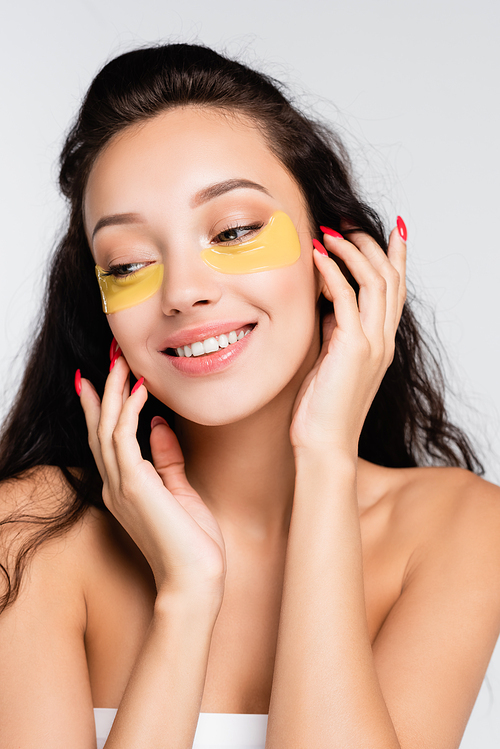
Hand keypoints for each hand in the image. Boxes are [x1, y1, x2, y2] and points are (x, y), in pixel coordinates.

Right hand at [78, 355, 226, 599]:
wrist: (196, 581)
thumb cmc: (192, 544)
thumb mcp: (180, 492)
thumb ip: (166, 460)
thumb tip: (158, 425)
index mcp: (125, 488)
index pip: (106, 438)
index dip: (101, 405)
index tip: (100, 376)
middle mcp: (115, 485)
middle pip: (100, 427)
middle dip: (104, 388)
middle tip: (111, 354)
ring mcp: (122, 487)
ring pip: (107, 427)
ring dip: (114, 391)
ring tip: (122, 361)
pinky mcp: (135, 488)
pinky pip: (124, 440)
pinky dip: (129, 411)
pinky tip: (140, 388)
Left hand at [289, 223, 406, 455]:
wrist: (325, 445)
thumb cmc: (322, 409)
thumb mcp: (331, 360)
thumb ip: (336, 330)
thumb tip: (328, 302)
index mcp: (382, 342)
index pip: (396, 290)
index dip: (396, 257)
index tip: (390, 230)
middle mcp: (384, 340)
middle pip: (390, 278)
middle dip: (372, 245)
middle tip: (348, 225)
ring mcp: (373, 343)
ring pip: (376, 282)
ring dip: (353, 251)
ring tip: (331, 233)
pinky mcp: (353, 348)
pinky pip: (346, 298)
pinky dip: (334, 271)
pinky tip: (319, 256)